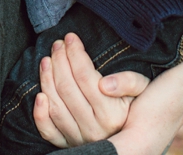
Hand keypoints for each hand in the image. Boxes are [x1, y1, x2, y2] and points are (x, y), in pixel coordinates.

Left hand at [32, 33, 147, 146]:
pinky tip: (39, 95)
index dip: (75, 54)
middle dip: (59, 61)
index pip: (85, 77)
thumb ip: (129, 82)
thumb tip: (105, 83)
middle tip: (57, 44)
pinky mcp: (68, 144)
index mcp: (112, 114)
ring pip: (56, 105)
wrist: (135, 134)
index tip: (70, 38)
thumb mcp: (143, 89)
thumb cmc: (137, 106)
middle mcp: (94, 129)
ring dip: (47, 79)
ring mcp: (79, 138)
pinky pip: (49, 131)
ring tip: (46, 59)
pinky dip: (40, 114)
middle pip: (67, 88)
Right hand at [107, 34, 182, 154]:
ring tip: (165, 75)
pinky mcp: (155, 124)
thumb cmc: (157, 109)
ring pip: (175, 97)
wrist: (138, 143)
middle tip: (181, 55)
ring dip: (172, 86)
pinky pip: (160, 107)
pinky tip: (152, 100)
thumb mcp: (178, 78)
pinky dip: (159, 99)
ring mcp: (170, 117)